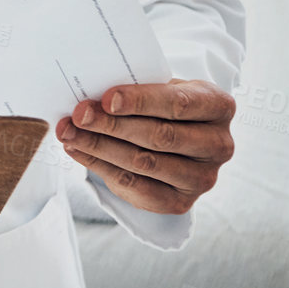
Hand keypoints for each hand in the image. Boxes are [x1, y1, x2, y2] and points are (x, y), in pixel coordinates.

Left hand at [56, 77, 235, 214]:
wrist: (176, 133)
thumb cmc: (162, 102)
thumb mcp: (159, 86)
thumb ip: (135, 89)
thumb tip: (90, 98)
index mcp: (218, 106)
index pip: (179, 104)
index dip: (141, 101)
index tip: (107, 98)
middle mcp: (219, 144)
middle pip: (160, 136)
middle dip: (112, 125)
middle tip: (79, 115)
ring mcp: (203, 178)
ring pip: (145, 163)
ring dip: (99, 146)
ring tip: (69, 132)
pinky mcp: (181, 201)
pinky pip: (135, 187)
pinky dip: (100, 166)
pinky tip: (77, 150)